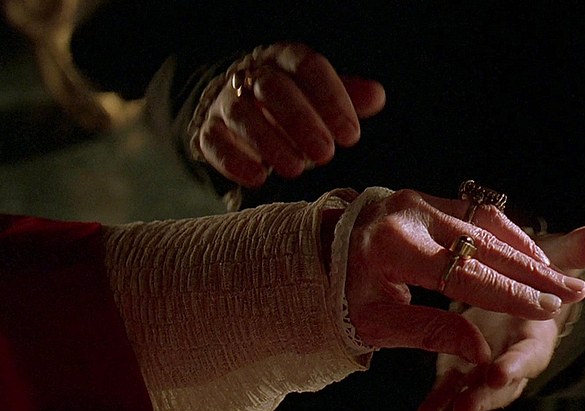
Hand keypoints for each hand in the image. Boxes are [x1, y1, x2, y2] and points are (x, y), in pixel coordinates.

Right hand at [196, 42, 385, 186]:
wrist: (233, 108)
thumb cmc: (288, 104)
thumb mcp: (319, 95)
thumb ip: (347, 96)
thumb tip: (377, 96)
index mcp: (284, 59)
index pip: (308, 67)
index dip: (331, 99)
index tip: (350, 135)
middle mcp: (252, 75)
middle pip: (273, 88)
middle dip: (300, 121)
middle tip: (325, 154)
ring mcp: (225, 102)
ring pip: (242, 115)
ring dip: (269, 142)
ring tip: (294, 168)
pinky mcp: (207, 130)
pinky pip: (215, 141)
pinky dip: (235, 160)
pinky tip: (258, 177)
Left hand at [345, 189, 584, 364]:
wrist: (319, 250)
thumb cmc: (344, 292)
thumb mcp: (376, 322)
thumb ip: (428, 333)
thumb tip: (480, 351)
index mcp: (391, 247)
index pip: (463, 274)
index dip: (509, 294)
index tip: (547, 307)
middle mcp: (407, 215)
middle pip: (483, 244)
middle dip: (532, 270)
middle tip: (573, 291)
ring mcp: (416, 199)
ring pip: (485, 223)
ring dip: (525, 249)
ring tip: (557, 275)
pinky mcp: (424, 196)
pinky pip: (475, 211)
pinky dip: (505, 233)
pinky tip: (528, 252)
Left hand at [415, 222, 584, 410]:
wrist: (507, 282)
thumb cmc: (530, 272)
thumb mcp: (547, 260)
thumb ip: (575, 252)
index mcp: (536, 333)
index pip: (529, 350)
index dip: (517, 361)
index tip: (498, 373)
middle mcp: (511, 352)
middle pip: (500, 379)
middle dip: (485, 393)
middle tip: (466, 408)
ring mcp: (484, 359)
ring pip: (473, 385)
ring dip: (459, 402)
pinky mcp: (460, 362)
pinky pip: (449, 384)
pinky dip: (439, 400)